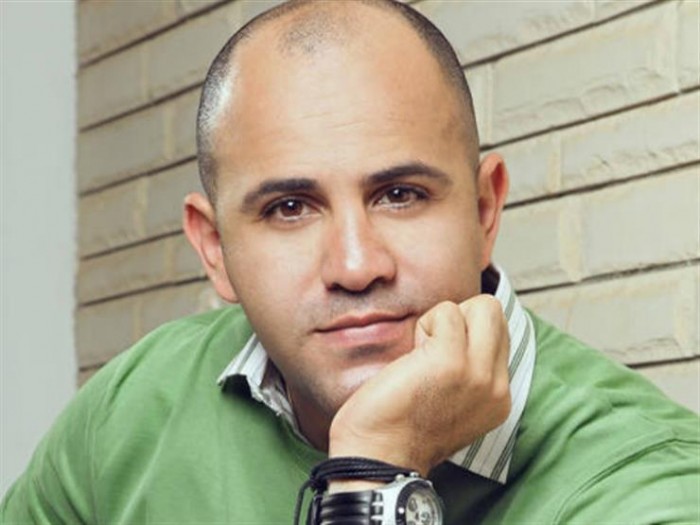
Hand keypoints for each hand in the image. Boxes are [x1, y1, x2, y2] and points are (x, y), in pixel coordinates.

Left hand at [328, 295, 510, 478]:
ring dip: (442, 322)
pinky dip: (425, 325)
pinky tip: (412, 357)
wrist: (379, 456)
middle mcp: (496, 386)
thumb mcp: (453, 403)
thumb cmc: (399, 426)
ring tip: (422, 356)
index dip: (465, 333)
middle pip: (495, 312)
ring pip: (481, 306)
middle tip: (432, 349)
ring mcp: (478, 372)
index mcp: (498, 397)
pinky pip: (447, 311)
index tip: (438, 362)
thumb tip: (460, 330)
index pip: (498, 333)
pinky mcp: (451, 359)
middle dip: (461, 318)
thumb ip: (469, 371)